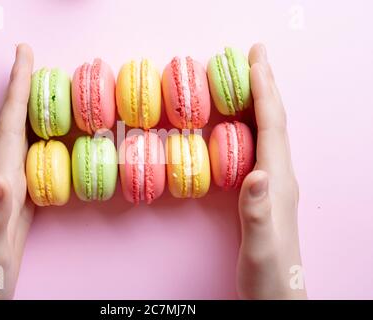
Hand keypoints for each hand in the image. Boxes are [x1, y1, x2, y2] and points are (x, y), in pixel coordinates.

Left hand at [0, 44, 34, 298]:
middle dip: (26, 86)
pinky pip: (38, 155)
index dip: (17, 88)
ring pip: (27, 134)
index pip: (9, 122)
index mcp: (1, 175)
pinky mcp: (24, 194)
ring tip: (53, 88)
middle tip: (38, 59)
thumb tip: (2, 177)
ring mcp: (14, 181)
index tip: (25, 56)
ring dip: (37, 108)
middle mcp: (6, 171)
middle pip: (16, 119)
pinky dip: (48, 138)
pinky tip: (59, 136)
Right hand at [236, 44, 306, 298]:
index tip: (256, 61)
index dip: (264, 92)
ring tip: (249, 78)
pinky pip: (258, 146)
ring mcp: (273, 182)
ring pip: (268, 131)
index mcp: (278, 182)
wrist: (277, 294)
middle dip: (266, 85)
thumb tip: (258, 173)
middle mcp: (279, 176)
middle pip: (274, 120)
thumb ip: (257, 210)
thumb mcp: (261, 245)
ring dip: (259, 100)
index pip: (272, 127)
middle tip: (255, 56)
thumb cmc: (268, 273)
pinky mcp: (264, 190)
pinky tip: (241, 122)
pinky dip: (251, 124)